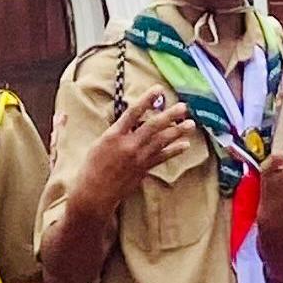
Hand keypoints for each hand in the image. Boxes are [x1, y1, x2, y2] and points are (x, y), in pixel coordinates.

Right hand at [86, 92, 193, 206]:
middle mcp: (129, 145)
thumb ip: (109, 129)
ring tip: (190, 124)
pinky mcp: (144, 169)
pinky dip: (174, 150)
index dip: (146, 99)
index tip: (158, 89)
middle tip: (183, 107)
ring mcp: (138, 158)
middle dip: (170, 115)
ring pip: (162, 141)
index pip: (133, 113)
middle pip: (153, 126)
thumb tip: (94, 117)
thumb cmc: (91, 167)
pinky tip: (185, 145)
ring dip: (178, 132)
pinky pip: (163, 157)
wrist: (95, 193)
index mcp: (113, 135)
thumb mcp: (96, 142)